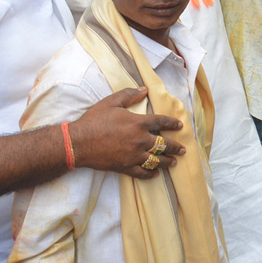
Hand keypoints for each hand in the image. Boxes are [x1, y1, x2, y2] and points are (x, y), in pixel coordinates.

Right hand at [70, 88, 185, 178]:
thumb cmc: (94, 120)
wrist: (78, 142)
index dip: (172, 123)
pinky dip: (151, 173)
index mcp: (138, 123)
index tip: (180, 126)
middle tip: (183, 149)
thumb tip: (144, 89)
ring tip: (175, 162)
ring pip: (156, 160)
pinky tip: (156, 173)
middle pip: (164, 144)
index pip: (161, 122)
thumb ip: (128, 94)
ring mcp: (133, 155)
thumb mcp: (111, 102)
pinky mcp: (125, 167)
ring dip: (167, 161)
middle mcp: (140, 140)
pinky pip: (142, 173)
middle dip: (176, 147)